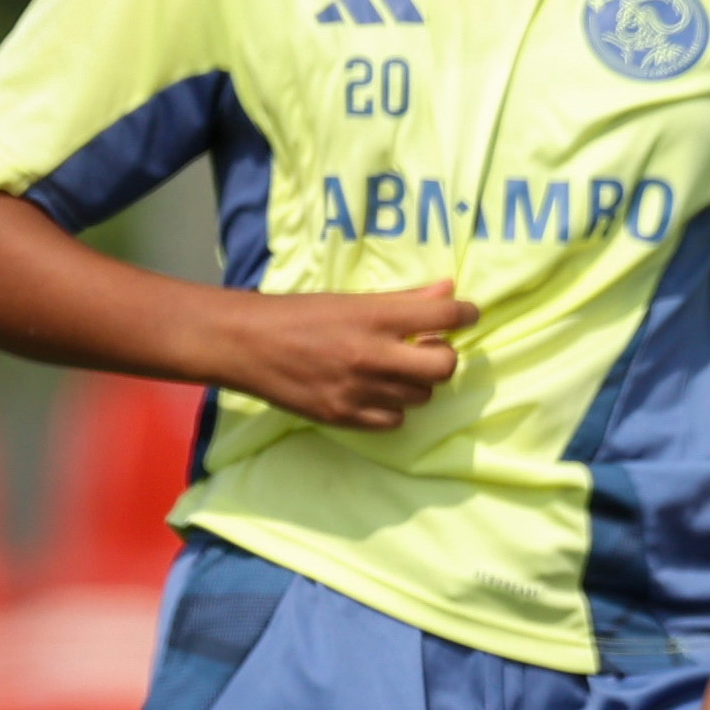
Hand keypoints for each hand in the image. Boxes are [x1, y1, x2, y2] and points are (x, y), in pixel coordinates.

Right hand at [225, 282, 475, 430]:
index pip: (444, 316)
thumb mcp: (349, 300)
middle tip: (425, 349)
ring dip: (416, 382)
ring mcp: (359, 390)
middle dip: (443, 357)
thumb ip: (404, 300)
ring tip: (392, 369)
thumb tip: (449, 289)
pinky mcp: (344, 416)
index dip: (466, 314)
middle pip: (445, 366)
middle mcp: (372, 355)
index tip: (467, 314)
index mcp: (373, 318)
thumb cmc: (297, 315)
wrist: (242, 343)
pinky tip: (375, 391)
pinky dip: (393, 407)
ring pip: (422, 395)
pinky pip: (395, 420)